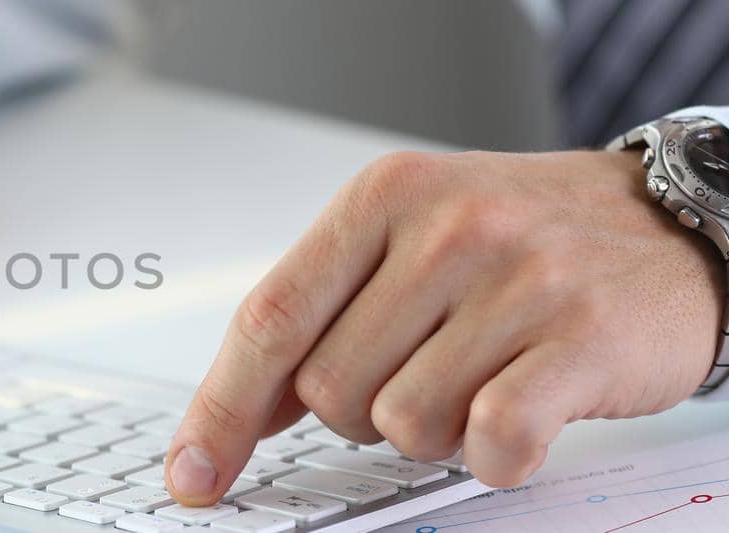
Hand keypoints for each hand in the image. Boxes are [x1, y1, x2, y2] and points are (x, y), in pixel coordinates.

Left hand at [164, 150, 724, 504]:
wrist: (668, 225)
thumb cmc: (521, 240)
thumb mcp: (407, 240)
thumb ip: (320, 316)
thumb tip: (236, 412)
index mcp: (382, 199)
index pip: (269, 320)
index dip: (221, 410)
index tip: (192, 472)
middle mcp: (445, 229)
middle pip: (328, 388)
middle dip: (361, 410)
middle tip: (424, 369)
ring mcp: (516, 281)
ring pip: (400, 423)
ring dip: (433, 428)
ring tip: (481, 375)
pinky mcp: (580, 338)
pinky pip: (489, 439)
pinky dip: (493, 454)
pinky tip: (516, 418)